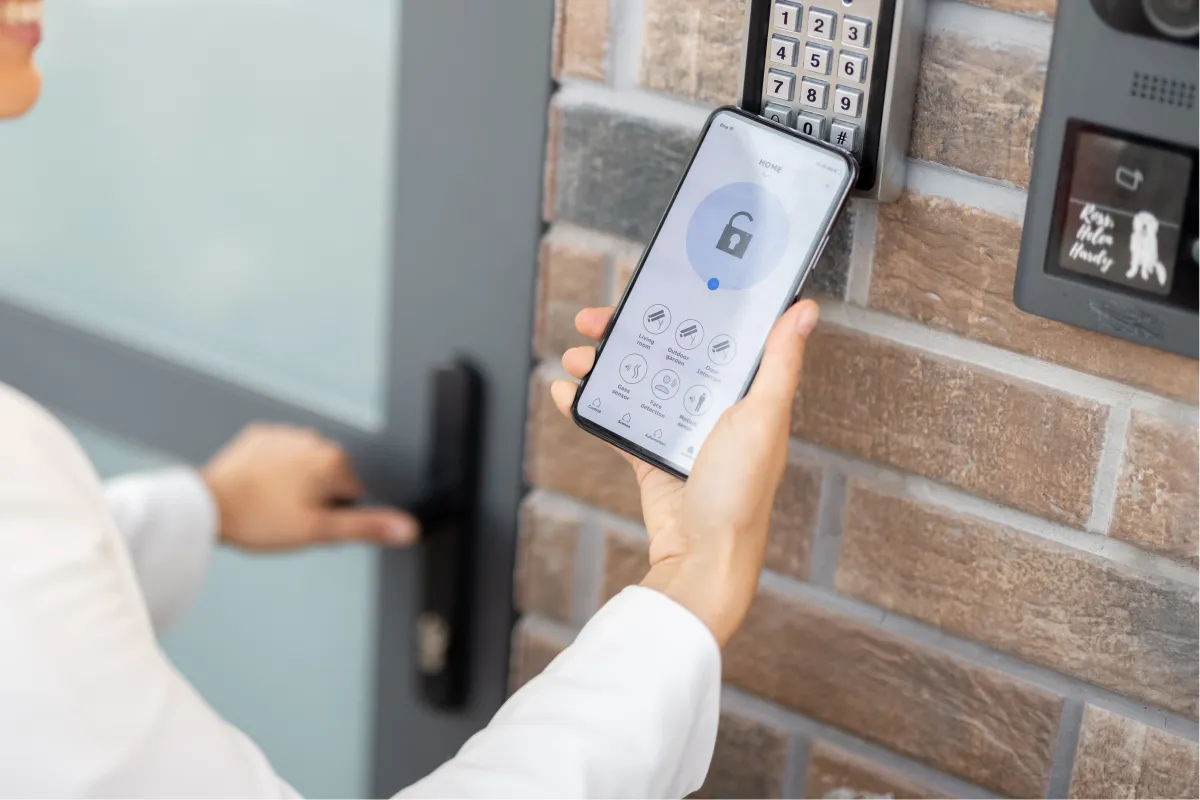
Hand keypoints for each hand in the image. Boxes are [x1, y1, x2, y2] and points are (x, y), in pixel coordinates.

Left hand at [201, 425, 417, 551]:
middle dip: (316, 498)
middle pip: (330, 477)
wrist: (208, 505)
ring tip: (270, 505)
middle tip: (289, 518)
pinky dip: (273, 471)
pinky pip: (279, 455)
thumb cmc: (261, 519)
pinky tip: (258, 489)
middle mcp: (314, 439)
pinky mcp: (260, 436)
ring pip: (305, 466)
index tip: (309, 523)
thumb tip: (409, 528)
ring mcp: (286, 434)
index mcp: (334, 461)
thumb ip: (368, 526)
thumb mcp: (320, 531)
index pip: (353, 494)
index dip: (333, 515)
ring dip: (295, 484)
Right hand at [551, 300, 818, 645]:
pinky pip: (617, 423)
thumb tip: (805, 311)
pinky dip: (590, 407)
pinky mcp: (651, 458)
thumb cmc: (740, 495)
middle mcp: (713, 408)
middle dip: (628, 333)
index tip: (652, 289)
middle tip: (595, 321)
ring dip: (602, 366)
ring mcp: (679, 433)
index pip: (712, 335)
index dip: (683, 308)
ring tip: (577, 357)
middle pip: (666, 354)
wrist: (703, 560)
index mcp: (745, 393)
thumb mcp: (762, 418)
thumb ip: (779, 363)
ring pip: (636, 383)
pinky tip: (568, 393)